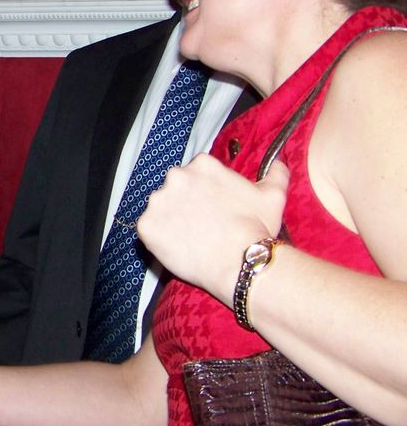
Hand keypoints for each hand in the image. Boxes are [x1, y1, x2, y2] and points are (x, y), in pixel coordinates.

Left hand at [138, 154, 288, 299]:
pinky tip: (177, 248)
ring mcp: (158, 201)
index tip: (212, 207)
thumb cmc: (256, 228)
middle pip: (175, 188)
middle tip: (201, 224)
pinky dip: (158, 238)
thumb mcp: (273, 196)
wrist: (240, 261)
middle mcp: (176, 177)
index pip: (196, 173)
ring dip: (170, 220)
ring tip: (190, 238)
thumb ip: (275, 174)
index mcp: (202, 165)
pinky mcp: (146, 225)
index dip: (203, 191)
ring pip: (160, 208)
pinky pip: (148, 230)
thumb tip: (280, 163)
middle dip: (184, 203)